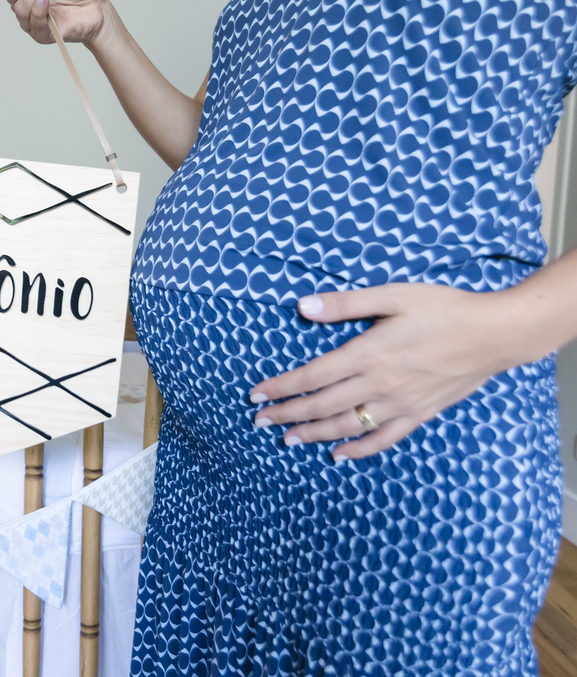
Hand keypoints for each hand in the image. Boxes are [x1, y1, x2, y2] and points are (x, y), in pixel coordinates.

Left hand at [248, 283, 537, 461]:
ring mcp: (400, 404)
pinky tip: (338, 455)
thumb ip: (345, 304)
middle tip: (259, 422)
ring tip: (287, 439)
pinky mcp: (419, 414)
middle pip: (322, 406)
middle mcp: (380, 384)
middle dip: (287, 414)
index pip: (312, 376)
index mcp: (369, 354)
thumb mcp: (392, 295)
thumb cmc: (444, 308)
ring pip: (347, 426)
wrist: (496, 334)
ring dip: (313, 434)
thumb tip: (303, 306)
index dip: (280, 387)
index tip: (255, 395)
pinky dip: (358, 450)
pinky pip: (383, 439)